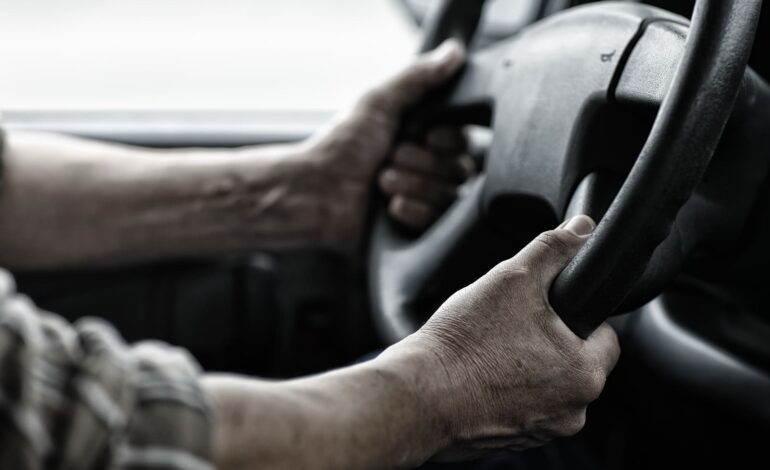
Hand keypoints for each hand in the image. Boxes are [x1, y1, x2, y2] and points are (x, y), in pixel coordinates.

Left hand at [304, 39, 471, 250]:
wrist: (315, 193)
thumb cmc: (340, 146)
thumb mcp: (378, 102)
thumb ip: (417, 76)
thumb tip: (454, 51)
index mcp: (422, 137)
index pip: (464, 140)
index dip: (448, 141)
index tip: (427, 137)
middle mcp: (426, 168)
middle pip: (460, 169)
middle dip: (423, 164)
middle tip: (390, 158)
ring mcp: (422, 199)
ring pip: (450, 196)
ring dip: (415, 186)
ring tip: (382, 182)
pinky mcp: (416, 228)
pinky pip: (439, 222)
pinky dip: (415, 211)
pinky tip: (391, 206)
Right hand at [383, 215, 619, 458]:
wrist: (418, 396)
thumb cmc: (464, 344)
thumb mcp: (513, 279)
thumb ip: (553, 249)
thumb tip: (583, 228)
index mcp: (584, 374)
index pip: (605, 336)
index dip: (578, 314)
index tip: (548, 307)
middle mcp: (572, 412)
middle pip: (574, 362)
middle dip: (548, 341)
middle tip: (511, 324)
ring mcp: (541, 431)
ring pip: (546, 385)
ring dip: (527, 367)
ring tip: (491, 349)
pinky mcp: (512, 443)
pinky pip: (521, 407)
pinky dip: (506, 391)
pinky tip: (479, 374)